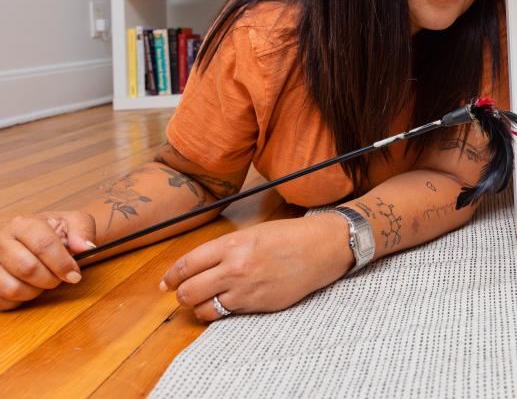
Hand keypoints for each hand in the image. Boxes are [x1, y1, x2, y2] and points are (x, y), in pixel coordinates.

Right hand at [0, 211, 97, 309]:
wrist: (36, 239)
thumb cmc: (56, 232)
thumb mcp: (75, 222)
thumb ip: (83, 231)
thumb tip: (86, 248)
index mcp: (24, 224)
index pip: (43, 245)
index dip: (62, 263)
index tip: (75, 275)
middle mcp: (1, 241)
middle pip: (27, 268)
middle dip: (50, 279)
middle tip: (59, 278)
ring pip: (12, 288)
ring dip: (35, 292)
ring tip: (43, 282)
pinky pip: (2, 301)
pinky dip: (20, 301)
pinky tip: (29, 288)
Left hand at [160, 214, 353, 321]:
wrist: (321, 248)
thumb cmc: (288, 236)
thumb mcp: (252, 233)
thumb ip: (224, 249)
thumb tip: (198, 266)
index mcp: (233, 243)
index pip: (188, 264)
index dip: (171, 276)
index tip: (165, 282)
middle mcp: (236, 267)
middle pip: (189, 291)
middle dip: (181, 294)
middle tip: (184, 293)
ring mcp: (246, 289)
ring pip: (204, 308)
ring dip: (199, 307)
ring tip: (205, 301)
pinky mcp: (258, 305)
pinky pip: (227, 314)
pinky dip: (221, 311)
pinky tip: (226, 303)